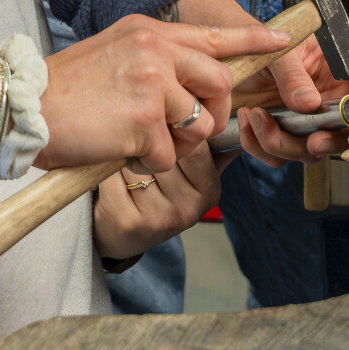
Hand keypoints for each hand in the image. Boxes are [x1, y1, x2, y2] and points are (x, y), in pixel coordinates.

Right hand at [37, 14, 284, 173]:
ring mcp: (153, 85)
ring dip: (175, 143)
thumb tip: (192, 83)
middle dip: (214, 114)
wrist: (24, 104)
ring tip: (140, 140)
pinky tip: (121, 151)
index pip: (214, 34)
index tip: (282, 40)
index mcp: (149, 32)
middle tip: (189, 129)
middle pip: (220, 83)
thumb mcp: (115, 52)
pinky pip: (169, 155)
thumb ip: (154, 59)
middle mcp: (156, 51)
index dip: (253, 39)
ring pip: (198, 125)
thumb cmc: (65, 86)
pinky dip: (148, 163)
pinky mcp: (145, 122)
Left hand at [92, 134, 227, 260]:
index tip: (161, 127)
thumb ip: (215, 147)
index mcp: (210, 192)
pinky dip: (108, 169)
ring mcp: (159, 219)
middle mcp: (189, 209)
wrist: (126, 233)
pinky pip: (115, 176)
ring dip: (125, 154)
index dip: (173, 130)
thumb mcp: (195, 173)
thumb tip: (240, 116)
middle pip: (164, 152)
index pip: (194, 144)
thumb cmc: (161, 192)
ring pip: (138, 162)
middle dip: (147, 140)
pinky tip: (111, 176)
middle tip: (138, 141)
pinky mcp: (128, 222)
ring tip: (125, 159)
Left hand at [234, 40, 348, 167]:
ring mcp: (313, 119)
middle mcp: (334, 95)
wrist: (230, 59)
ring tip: (259, 117)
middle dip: (333, 139)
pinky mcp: (288, 135)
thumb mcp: (278, 50)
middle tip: (313, 141)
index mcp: (343, 62)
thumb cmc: (261, 44)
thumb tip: (308, 103)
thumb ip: (292, 73)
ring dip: (285, 142)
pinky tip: (249, 122)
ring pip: (315, 149)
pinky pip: (281, 156)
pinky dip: (262, 145)